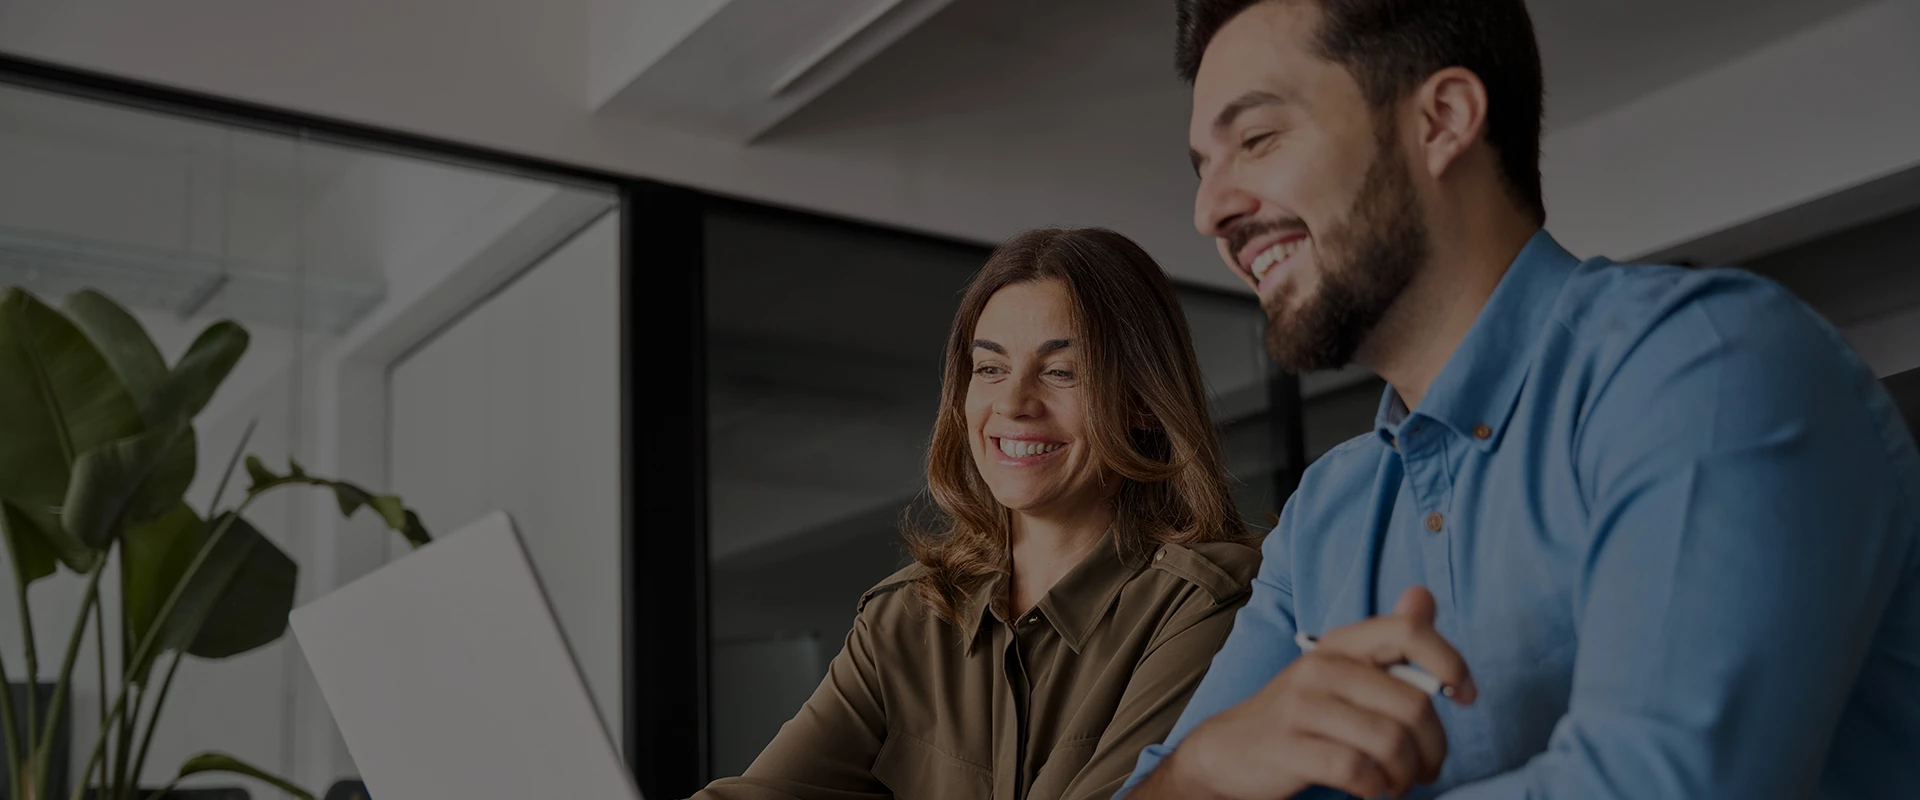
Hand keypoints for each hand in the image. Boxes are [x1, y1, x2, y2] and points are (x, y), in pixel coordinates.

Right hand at [1162, 587, 1476, 799]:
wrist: (1229, 751)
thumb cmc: (1300, 714)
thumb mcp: (1340, 671)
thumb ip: (1387, 641)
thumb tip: (1423, 595)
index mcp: (1340, 643)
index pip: (1408, 631)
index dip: (1450, 662)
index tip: (1466, 696)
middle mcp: (1322, 667)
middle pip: (1413, 703)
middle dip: (1434, 747)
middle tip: (1428, 767)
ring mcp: (1303, 707)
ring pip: (1391, 742)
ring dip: (1407, 774)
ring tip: (1399, 783)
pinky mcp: (1290, 747)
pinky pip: (1358, 771)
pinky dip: (1377, 789)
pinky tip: (1373, 790)